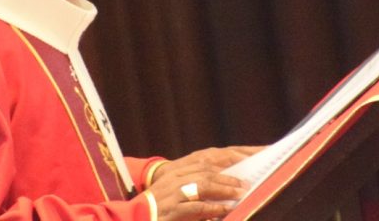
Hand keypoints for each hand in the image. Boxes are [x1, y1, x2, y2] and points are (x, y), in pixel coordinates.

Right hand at [147, 146, 263, 220]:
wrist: (133, 218)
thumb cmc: (156, 208)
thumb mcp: (172, 193)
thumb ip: (192, 188)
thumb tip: (218, 190)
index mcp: (175, 173)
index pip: (204, 163)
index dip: (224, 163)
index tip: (240, 166)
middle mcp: (174, 179)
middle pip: (206, 173)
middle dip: (228, 178)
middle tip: (245, 184)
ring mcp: (173, 194)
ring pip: (203, 186)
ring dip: (224, 190)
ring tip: (239, 194)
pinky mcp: (173, 210)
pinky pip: (197, 207)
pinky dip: (213, 208)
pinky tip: (224, 210)